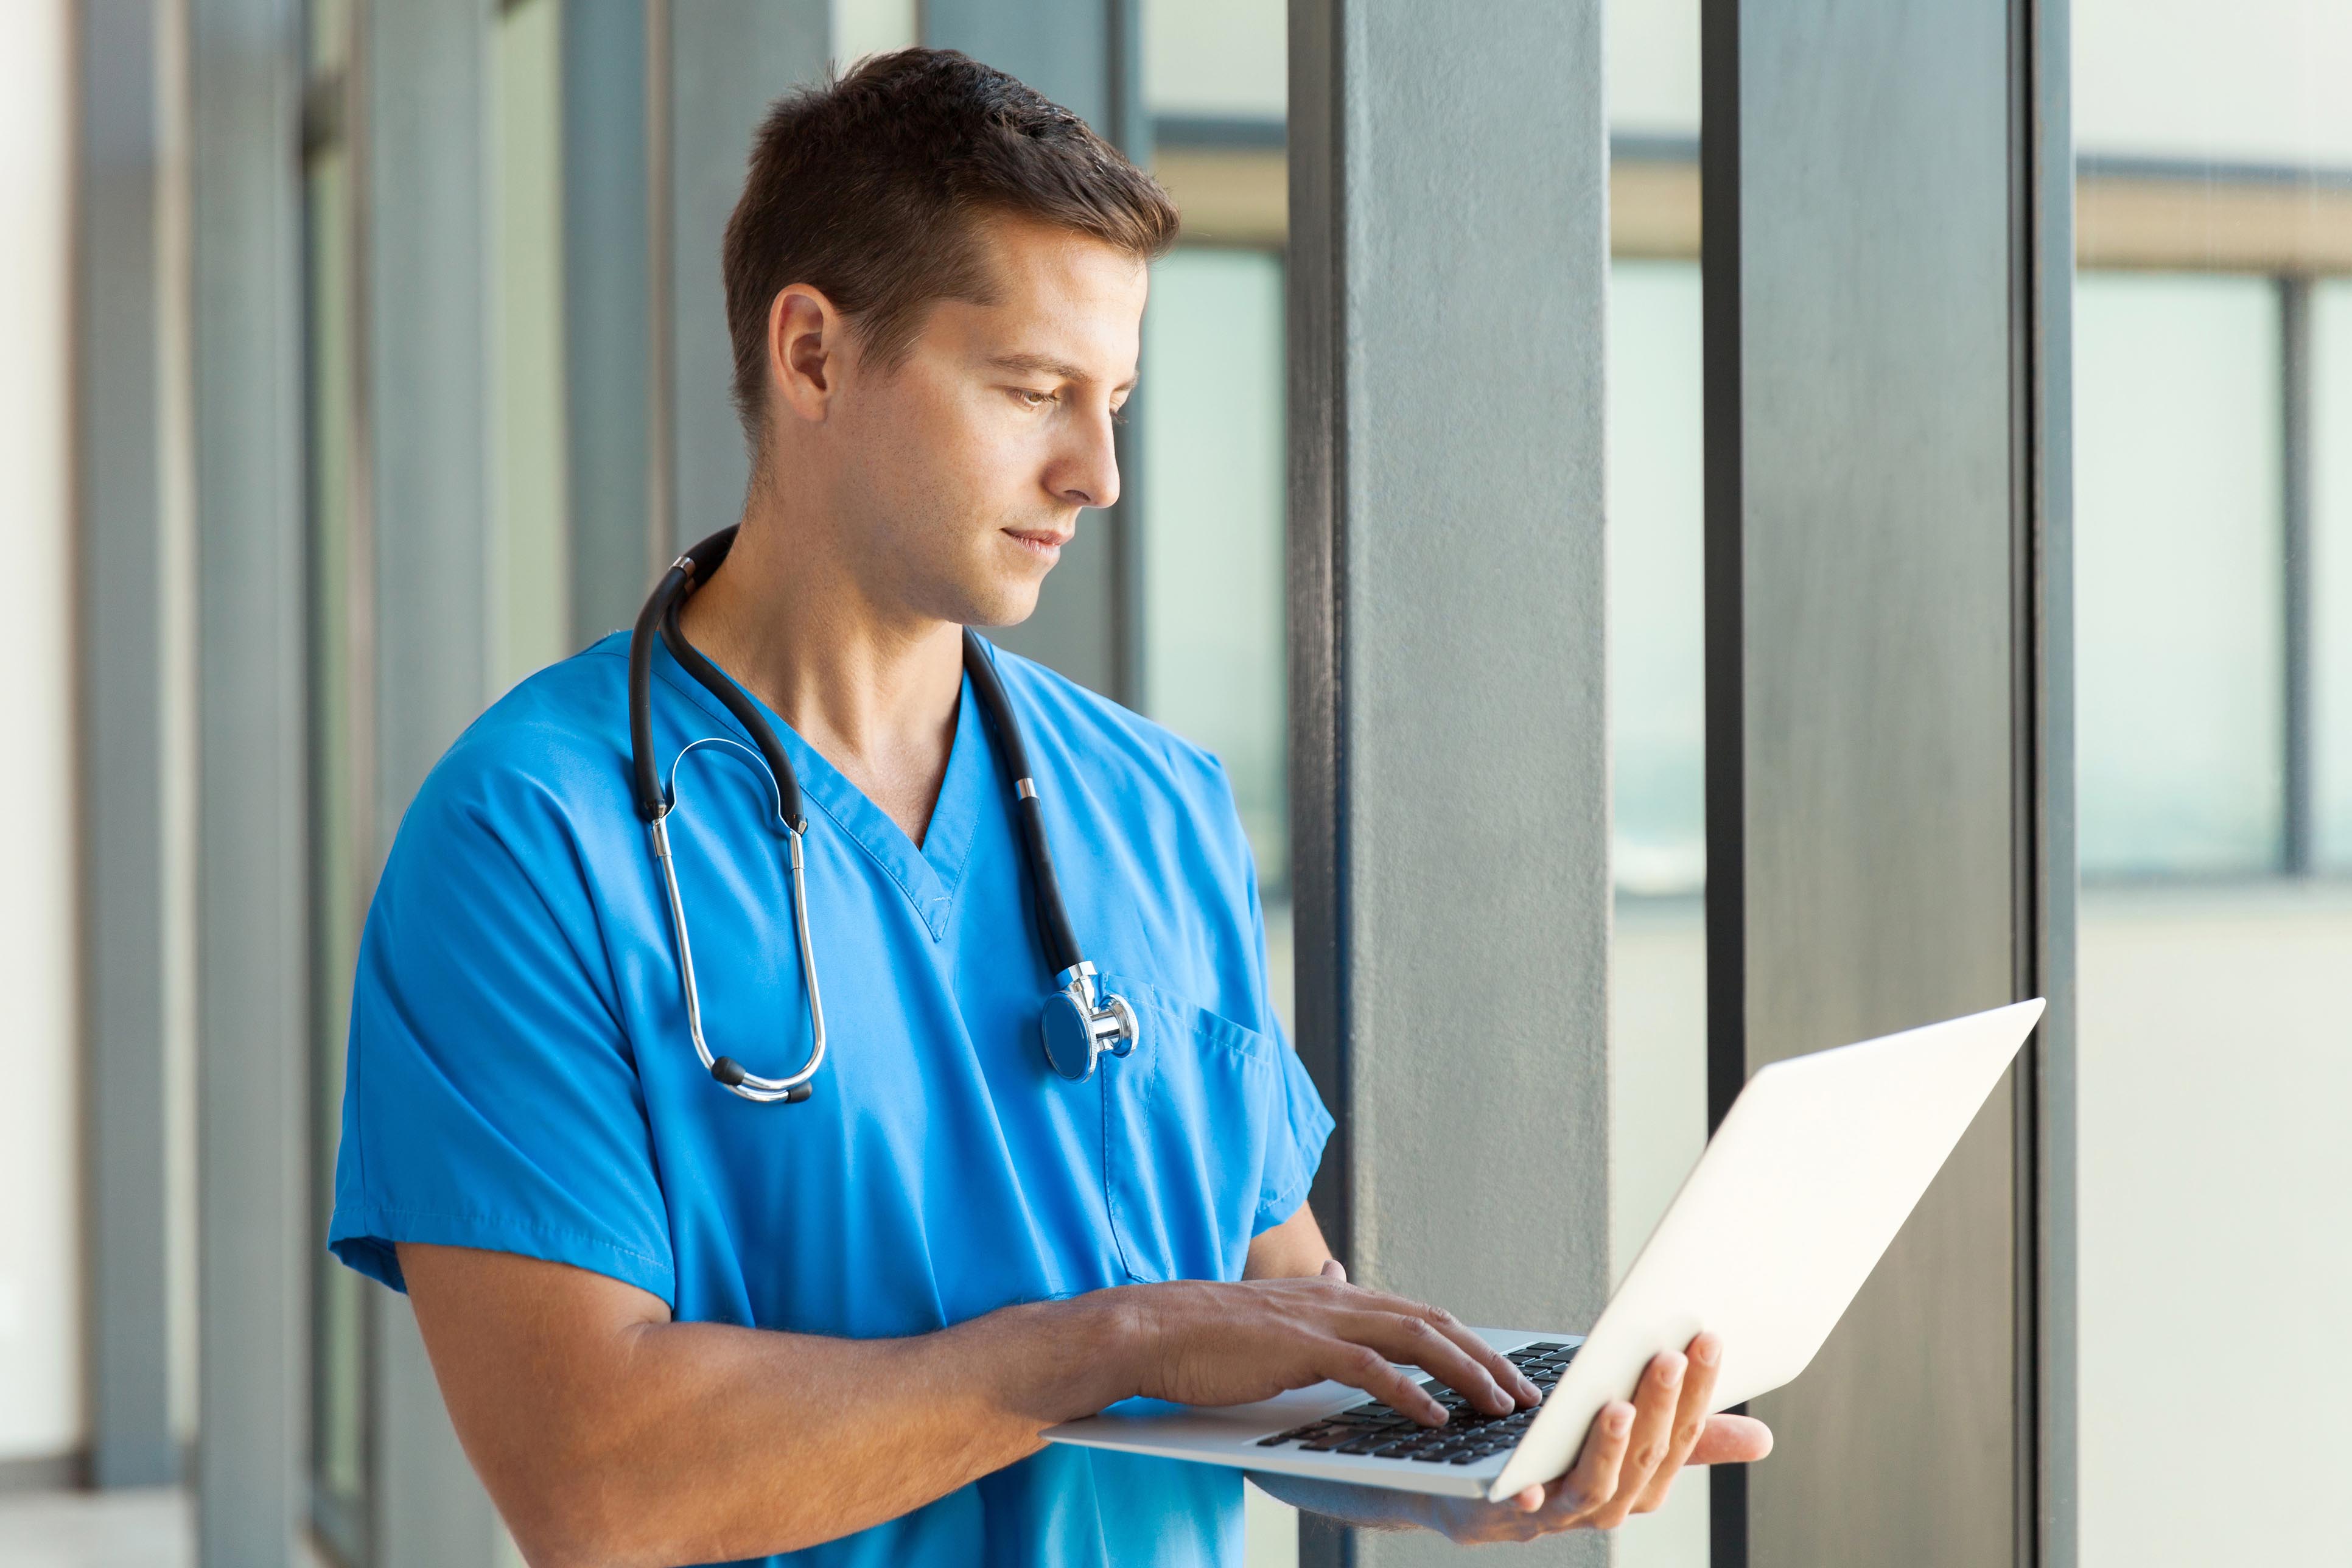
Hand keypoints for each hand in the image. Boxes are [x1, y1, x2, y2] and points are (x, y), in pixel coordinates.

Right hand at [1122, 1260, 1541, 1422]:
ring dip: (1466, 1373)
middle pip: (1432, 1321)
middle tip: (1527, 1393)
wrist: (1151, 1328)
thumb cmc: (1208, 1331)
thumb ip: (1314, 1297)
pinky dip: (1409, 1392)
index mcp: (1334, 1294)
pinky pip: (1368, 1369)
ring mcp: (1319, 1320)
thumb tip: (1337, 1270)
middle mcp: (1336, 1297)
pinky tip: (1436, 1417)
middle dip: (1486, 1358)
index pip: (1419, 1312)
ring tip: (1502, 1406)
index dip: (1467, 1340)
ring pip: (1414, 1339)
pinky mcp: (1299, 1347)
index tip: (1504, 1370)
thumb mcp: (1274, 1310)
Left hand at [1406, 1331, 1772, 1544]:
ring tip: (1617, 1407)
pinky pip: (1519, 1508)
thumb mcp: (1627, 1435)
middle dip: (1658, 1408)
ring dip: (1608, 1449)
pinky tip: (1531, 1482)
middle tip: (1666, 1357)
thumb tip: (1763, 1439)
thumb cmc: (1562, 1454)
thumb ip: (1687, 1437)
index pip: (1681, 1436)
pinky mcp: (1505, 1514)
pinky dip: (1529, 1496)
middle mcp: (1608, 1504)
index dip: (1698, 1392)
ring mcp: (1558, 1514)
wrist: (1472, 1495)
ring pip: (1593, 1487)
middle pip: (1643, 1459)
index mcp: (1643, 1482)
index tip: (1706, 1340)